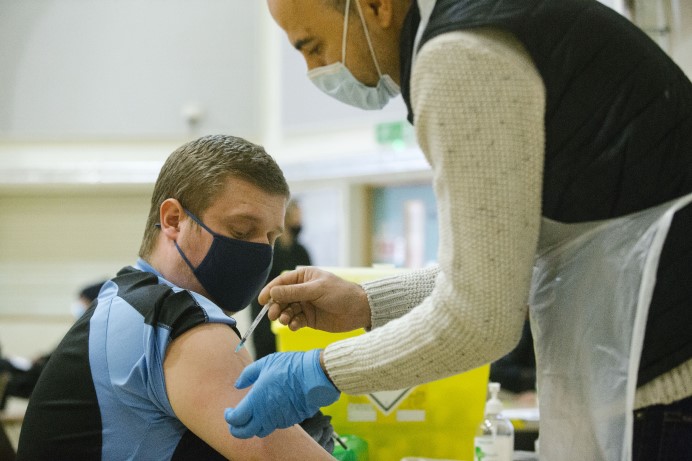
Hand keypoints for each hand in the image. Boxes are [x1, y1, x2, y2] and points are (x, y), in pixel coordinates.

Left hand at [224, 350, 339, 438]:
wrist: (314, 375)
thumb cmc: (289, 366)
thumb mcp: (265, 363)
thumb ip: (248, 375)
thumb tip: (238, 385)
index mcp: (256, 400)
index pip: (235, 419)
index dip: (229, 417)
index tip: (229, 411)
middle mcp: (265, 414)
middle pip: (244, 433)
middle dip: (236, 430)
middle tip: (235, 421)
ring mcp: (279, 419)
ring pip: (261, 431)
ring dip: (254, 425)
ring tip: (254, 414)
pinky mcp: (290, 421)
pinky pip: (276, 425)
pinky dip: (270, 421)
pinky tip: (272, 408)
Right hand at [258, 267, 370, 331]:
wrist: (359, 310)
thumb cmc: (340, 293)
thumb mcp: (316, 290)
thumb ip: (294, 292)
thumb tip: (272, 293)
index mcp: (303, 277)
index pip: (281, 283)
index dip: (270, 291)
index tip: (261, 301)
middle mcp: (302, 291)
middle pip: (281, 298)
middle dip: (276, 306)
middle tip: (273, 315)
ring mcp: (305, 305)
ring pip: (287, 311)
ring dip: (284, 316)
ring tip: (286, 320)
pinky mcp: (309, 319)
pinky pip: (295, 321)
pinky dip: (293, 324)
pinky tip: (295, 326)